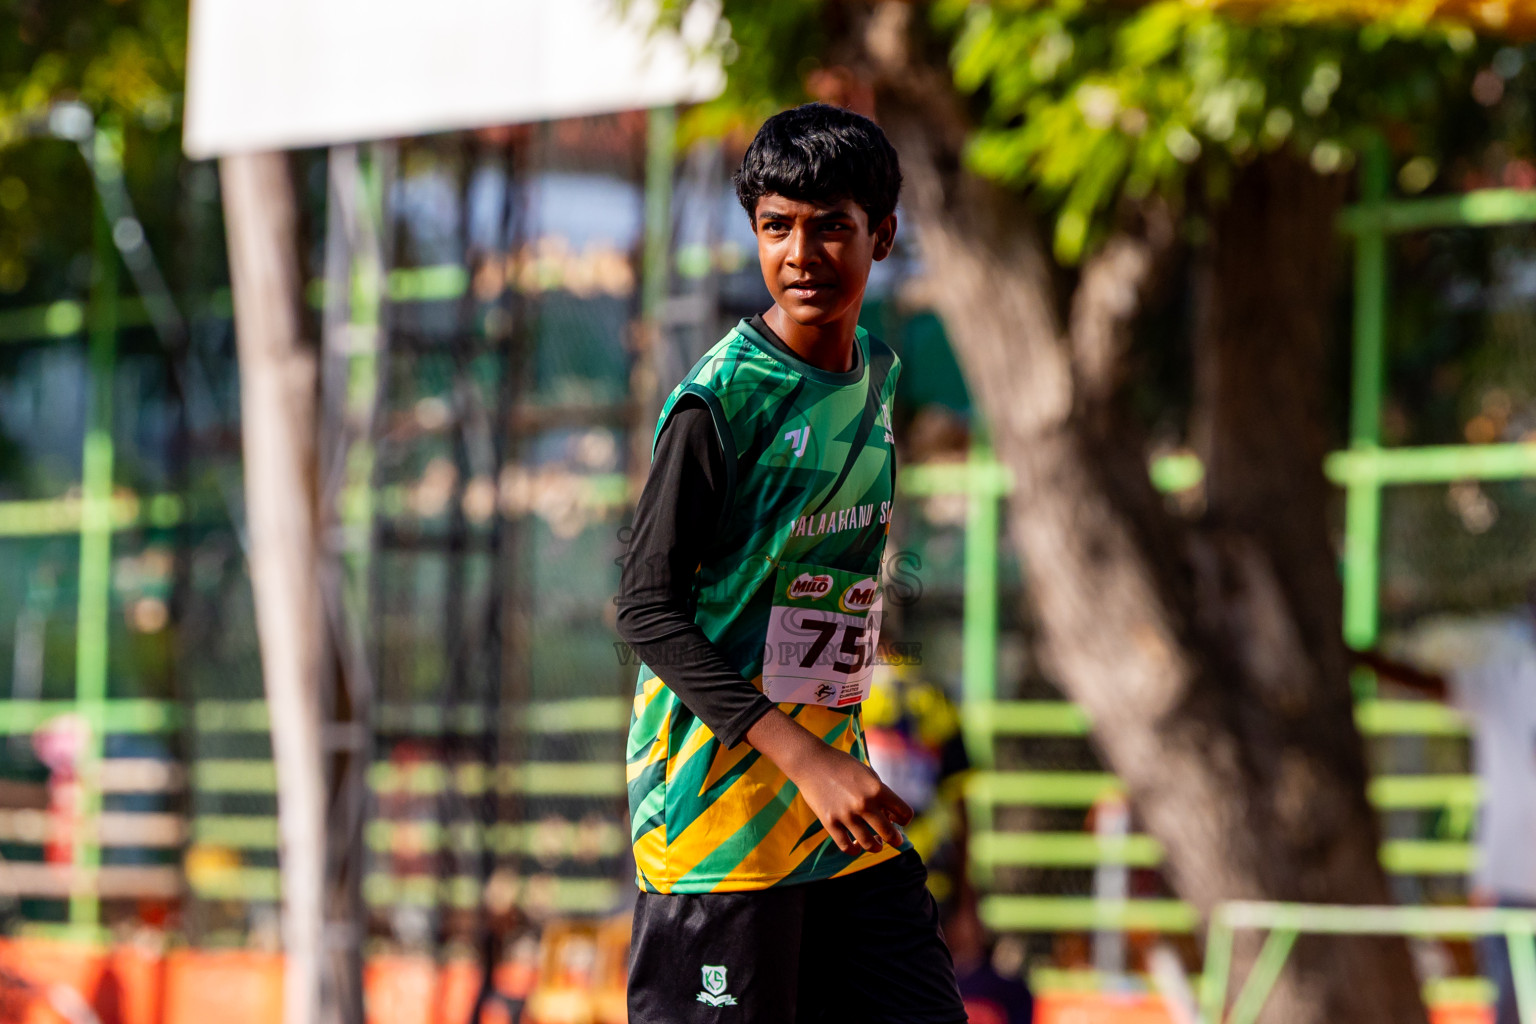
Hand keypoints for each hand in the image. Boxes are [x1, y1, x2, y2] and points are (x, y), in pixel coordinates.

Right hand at [794, 742, 913, 854]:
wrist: (811, 762)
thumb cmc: (842, 765)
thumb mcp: (867, 773)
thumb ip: (880, 793)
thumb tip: (890, 815)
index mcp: (877, 789)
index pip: (904, 813)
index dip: (904, 819)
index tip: (898, 820)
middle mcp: (864, 803)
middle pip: (889, 833)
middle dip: (896, 839)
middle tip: (896, 841)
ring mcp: (846, 815)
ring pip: (869, 844)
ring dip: (876, 847)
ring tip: (876, 844)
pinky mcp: (829, 822)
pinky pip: (846, 846)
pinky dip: (854, 850)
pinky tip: (856, 846)